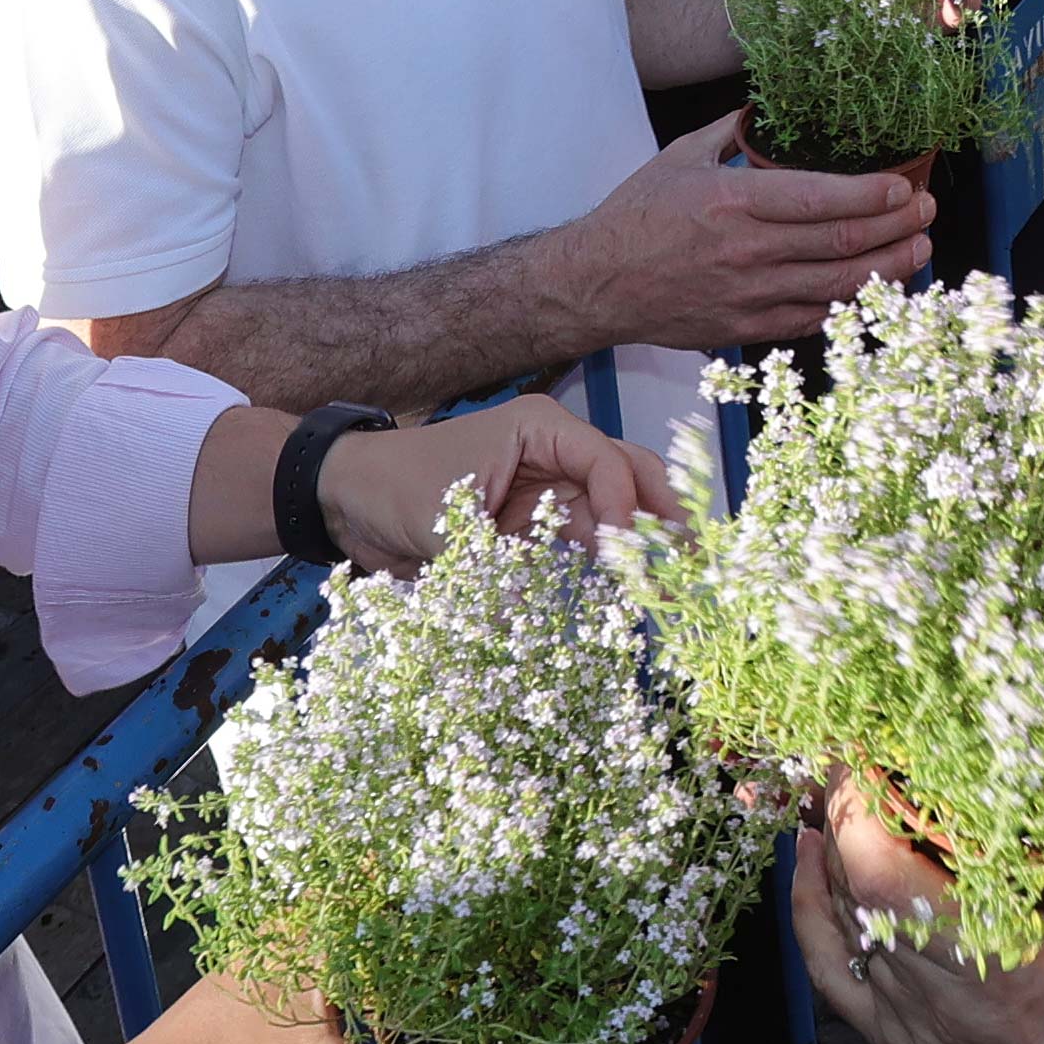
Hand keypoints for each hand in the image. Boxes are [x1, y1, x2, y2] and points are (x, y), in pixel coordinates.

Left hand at [322, 394, 685, 568]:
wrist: (346, 502)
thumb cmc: (393, 489)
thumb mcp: (449, 524)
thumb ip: (503, 563)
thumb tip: (540, 615)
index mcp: (540, 429)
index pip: (606, 462)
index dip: (628, 508)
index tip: (634, 555)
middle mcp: (554, 453)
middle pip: (629, 478)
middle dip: (664, 519)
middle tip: (696, 565)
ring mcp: (548, 488)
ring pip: (613, 514)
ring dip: (641, 548)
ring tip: (673, 588)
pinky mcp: (535, 523)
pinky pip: (583, 541)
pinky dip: (608, 564)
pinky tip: (632, 591)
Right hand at [575, 115, 933, 350]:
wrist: (596, 283)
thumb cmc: (636, 216)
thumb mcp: (681, 157)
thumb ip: (730, 130)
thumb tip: (763, 104)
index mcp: (735, 202)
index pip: (822, 199)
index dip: (873, 195)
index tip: (905, 187)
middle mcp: (748, 251)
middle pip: (842, 243)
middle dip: (896, 228)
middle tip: (928, 213)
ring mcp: (749, 295)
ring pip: (837, 286)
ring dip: (887, 269)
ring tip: (919, 250)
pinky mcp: (745, 328)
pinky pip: (811, 319)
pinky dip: (848, 305)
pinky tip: (874, 289)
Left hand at [792, 772, 1043, 1043]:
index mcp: (993, 972)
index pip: (880, 878)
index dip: (860, 804)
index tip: (874, 744)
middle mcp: (936, 1008)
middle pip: (848, 895)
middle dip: (846, 813)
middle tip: (867, 748)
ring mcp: (913, 1040)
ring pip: (835, 936)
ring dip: (833, 859)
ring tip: (843, 791)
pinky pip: (839, 983)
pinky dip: (819, 923)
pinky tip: (821, 873)